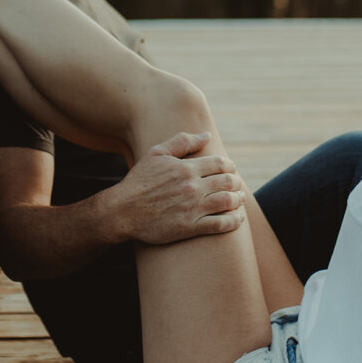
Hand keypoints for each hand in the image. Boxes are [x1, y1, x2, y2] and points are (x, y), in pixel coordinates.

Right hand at [108, 132, 245, 245]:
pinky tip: (237, 218)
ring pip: (228, 202)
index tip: (231, 169)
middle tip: (237, 185)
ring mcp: (192, 208)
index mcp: (185, 168)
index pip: (220, 164)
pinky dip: (234, 221)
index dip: (230, 166)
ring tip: (239, 199)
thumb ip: (182, 141)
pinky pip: (220, 224)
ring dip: (238, 200)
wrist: (122, 211)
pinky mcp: (190, 227)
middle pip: (228, 182)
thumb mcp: (156, 153)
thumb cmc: (139, 181)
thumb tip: (206, 135)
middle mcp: (192, 187)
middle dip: (236, 182)